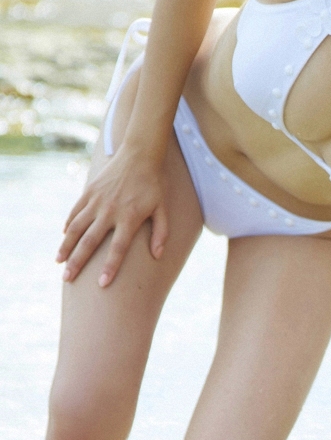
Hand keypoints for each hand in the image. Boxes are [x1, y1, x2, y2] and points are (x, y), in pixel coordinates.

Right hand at [57, 148, 168, 286]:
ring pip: (77, 227)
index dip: (110, 267)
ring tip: (58, 262)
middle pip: (90, 242)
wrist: (140, 154)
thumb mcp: (163, 208)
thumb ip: (161, 232)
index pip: (118, 249)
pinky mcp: (89, 191)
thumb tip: (158, 255)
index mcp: (129, 218)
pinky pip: (76, 211)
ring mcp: (97, 201)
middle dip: (78, 262)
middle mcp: (110, 211)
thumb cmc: (154, 184)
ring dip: (66, 246)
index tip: (101, 284)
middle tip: (67, 279)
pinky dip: (69, 224)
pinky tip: (64, 236)